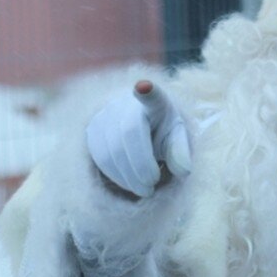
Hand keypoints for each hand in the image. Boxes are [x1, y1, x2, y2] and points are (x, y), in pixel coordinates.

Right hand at [85, 80, 190, 196]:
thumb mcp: (176, 138)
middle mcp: (125, 103)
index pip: (150, 95)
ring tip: (145, 189)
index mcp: (155, 101)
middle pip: (129, 134)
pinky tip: (130, 183)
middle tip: (152, 186)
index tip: (143, 87)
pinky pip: (100, 157)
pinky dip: (116, 175)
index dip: (147, 92)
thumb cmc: (161, 131)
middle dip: (141, 165)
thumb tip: (184, 171)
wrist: (138, 125)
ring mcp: (105, 115)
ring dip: (128, 176)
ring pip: (111, 150)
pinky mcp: (92, 130)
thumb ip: (180, 152)